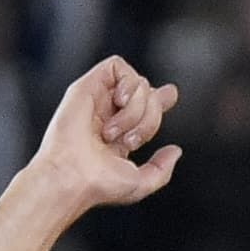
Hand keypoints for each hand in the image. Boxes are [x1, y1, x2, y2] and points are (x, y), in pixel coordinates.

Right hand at [21, 56, 183, 220]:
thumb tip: (175, 151)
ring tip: (114, 132)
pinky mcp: (87, 86)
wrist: (74, 177)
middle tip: (129, 142)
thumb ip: (161, 170)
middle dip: (150, 120)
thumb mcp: (140, 184)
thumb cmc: (99, 184)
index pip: (144, 106)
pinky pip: (118, 65)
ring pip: (138, 82)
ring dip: (136, 110)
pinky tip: (119, 102)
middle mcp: (110, 113)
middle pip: (150, 96)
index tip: (170, 95)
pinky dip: (127, 83)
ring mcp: (99, 98)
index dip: (161, 99)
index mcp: (122, 132)